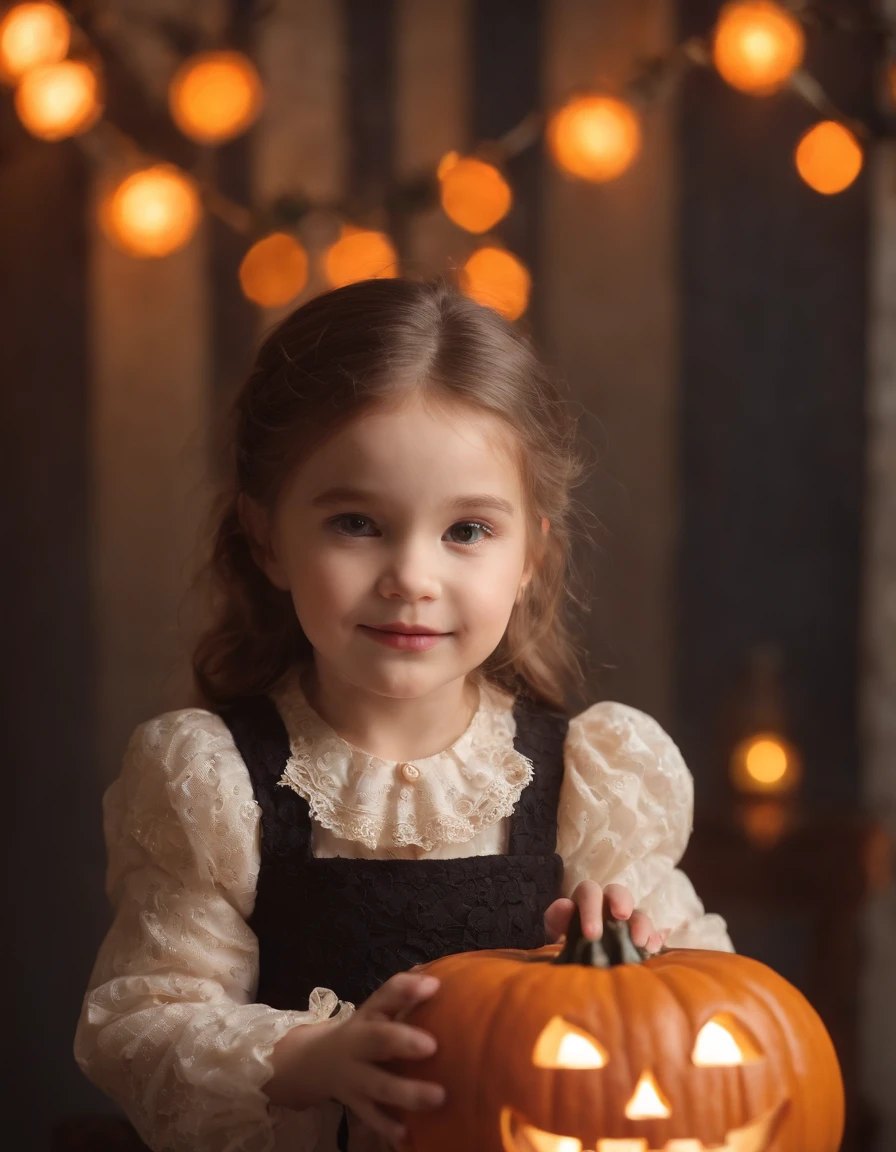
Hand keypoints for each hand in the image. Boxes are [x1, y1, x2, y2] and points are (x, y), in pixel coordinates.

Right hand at [288, 970, 445, 1146]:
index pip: (386, 994)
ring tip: (438, 1097)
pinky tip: (407, 1136)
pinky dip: (388, 1127)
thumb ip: (405, 995)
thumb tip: (439, 972)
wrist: (313, 1063)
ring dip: (406, 1092)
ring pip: (378, 1084)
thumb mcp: (378, 1010)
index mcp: (369, 1013)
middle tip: (432, 1046)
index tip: (433, 986)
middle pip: (377, 1038)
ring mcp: (354, 1075)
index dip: (407, 988)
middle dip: (401, 1041)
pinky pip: (371, 1117)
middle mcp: (359, 1042)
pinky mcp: (354, 1103)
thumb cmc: (364, 1031)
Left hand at [544, 880, 668, 952]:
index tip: (592, 934)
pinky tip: (653, 948)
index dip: (591, 908)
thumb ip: (555, 920)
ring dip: (641, 923)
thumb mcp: (553, 934)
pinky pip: (653, 933)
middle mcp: (608, 907)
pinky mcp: (642, 939)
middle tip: (621, 917)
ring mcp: (627, 922)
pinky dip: (655, 938)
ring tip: (640, 942)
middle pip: (617, 892)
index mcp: (584, 902)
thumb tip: (565, 906)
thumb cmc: (562, 947)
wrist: (577, 970)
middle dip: (620, 901)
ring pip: (638, 913)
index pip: (589, 892)